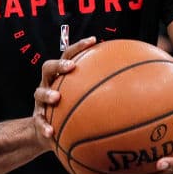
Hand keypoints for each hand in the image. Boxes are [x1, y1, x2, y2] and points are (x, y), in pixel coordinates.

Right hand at [32, 36, 96, 150]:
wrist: (47, 131)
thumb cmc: (71, 109)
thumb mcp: (84, 99)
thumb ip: (103, 91)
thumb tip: (134, 88)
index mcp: (61, 76)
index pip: (68, 55)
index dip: (79, 47)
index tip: (93, 41)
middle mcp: (49, 84)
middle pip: (48, 67)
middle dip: (59, 64)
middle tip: (71, 67)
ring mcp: (41, 101)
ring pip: (39, 92)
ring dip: (47, 93)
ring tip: (56, 97)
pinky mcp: (37, 118)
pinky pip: (39, 121)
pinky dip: (44, 126)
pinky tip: (51, 132)